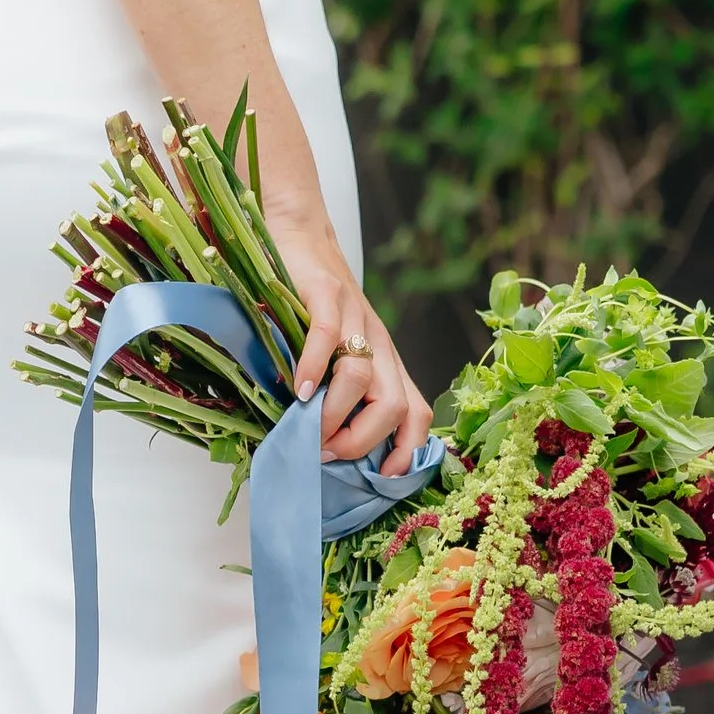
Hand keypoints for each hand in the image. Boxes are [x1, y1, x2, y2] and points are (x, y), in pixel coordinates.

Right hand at [276, 211, 431, 475]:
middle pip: (395, 405)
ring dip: (334, 414)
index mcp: (386, 362)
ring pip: (363, 377)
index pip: (417, 414)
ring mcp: (356, 317)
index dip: (406, 452)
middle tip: (327, 453)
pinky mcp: (327, 292)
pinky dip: (314, 368)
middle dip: (362, 441)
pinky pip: (328, 336)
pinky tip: (297, 389)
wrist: (301, 234)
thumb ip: (337, 391)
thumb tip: (320, 445)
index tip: (379, 479)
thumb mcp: (336, 353)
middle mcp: (379, 343)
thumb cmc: (312, 304)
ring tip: (308, 431)